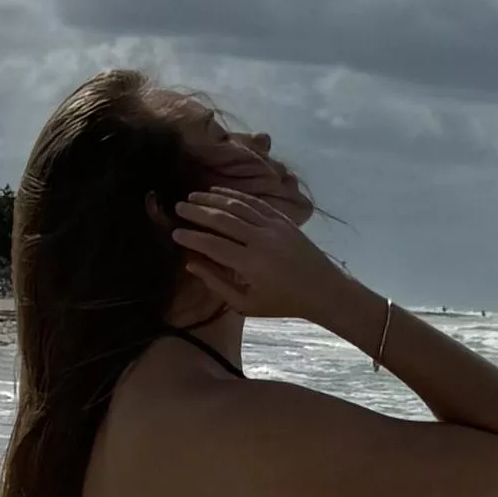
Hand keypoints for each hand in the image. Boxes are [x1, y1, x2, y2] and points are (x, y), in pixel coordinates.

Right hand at [170, 174, 340, 325]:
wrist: (322, 289)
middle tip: (177, 207)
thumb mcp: (247, 304)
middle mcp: (261, 241)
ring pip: (238, 206)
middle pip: (223, 219)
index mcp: (251, 265)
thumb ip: (217, 284)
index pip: (213, 245)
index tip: (175, 233)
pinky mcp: (283, 220)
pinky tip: (218, 192)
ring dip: (212, 199)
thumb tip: (191, 263)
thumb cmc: (282, 302)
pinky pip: (255, 203)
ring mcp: (273, 227)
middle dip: (197, 212)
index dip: (192, 237)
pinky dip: (235, 195)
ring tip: (193, 196)